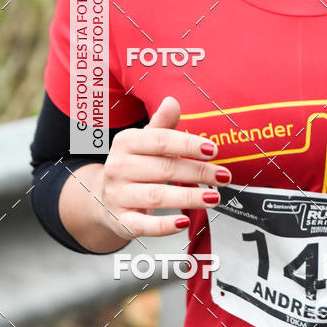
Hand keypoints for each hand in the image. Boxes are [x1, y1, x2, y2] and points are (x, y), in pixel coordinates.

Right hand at [97, 95, 229, 240]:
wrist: (102, 197)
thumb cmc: (133, 165)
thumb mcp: (144, 142)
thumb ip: (161, 125)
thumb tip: (172, 101)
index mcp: (126, 143)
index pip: (160, 141)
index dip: (188, 144)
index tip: (213, 149)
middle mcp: (118, 168)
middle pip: (164, 169)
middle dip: (198, 172)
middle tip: (224, 176)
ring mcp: (117, 196)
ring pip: (156, 197)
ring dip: (188, 196)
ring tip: (214, 197)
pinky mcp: (121, 221)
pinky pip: (143, 225)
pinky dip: (164, 226)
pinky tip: (184, 222)